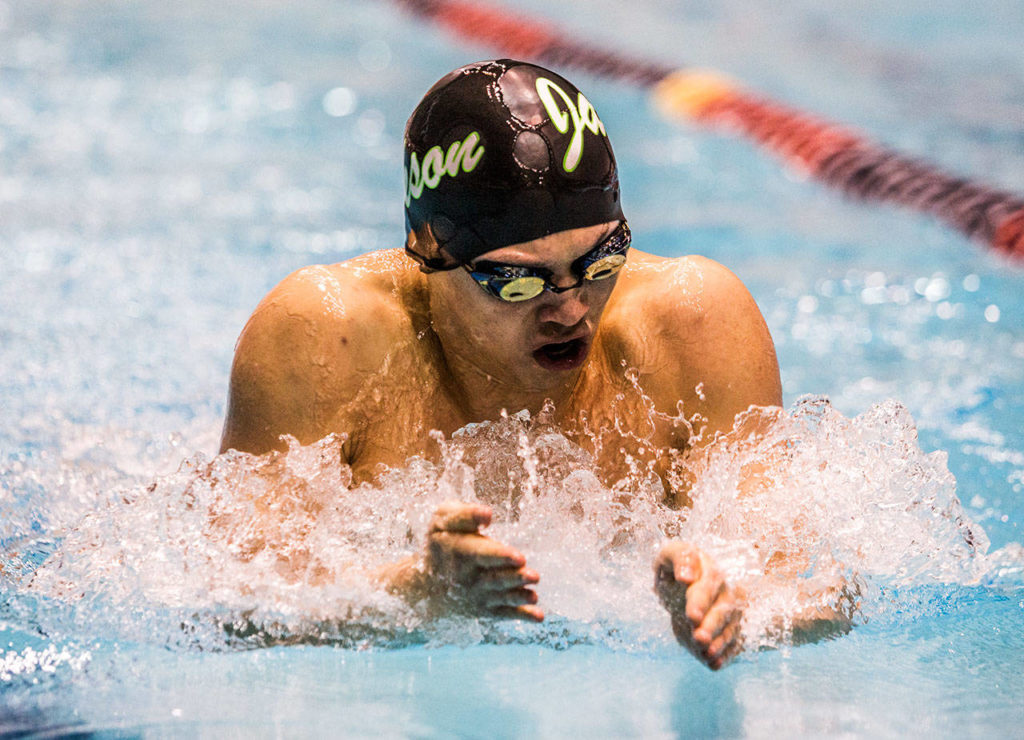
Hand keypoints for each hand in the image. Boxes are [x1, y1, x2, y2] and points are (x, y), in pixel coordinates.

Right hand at [423, 501, 543, 621]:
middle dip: (514, 577)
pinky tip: (539, 616)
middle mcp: (469, 577)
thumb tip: (487, 514)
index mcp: (459, 552)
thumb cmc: (441, 544)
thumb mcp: (442, 522)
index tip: (519, 557)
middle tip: (533, 575)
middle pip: (494, 577)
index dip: (499, 555)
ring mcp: (479, 595)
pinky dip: (522, 615)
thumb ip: (464, 514)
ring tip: (534, 595)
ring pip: (501, 596)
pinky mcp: (487, 609)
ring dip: (520, 596)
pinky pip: (505, 614)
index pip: (479, 553)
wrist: (424, 588)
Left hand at [654, 541, 743, 669]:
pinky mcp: (728, 630)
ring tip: (706, 654)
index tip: (692, 616)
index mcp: (710, 570)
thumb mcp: (670, 555)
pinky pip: (732, 643)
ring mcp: (730, 613)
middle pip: (723, 610)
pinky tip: (714, 664)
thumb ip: (679, 558)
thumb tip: (687, 577)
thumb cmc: (675, 566)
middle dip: (712, 626)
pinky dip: (725, 655)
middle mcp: (725, 592)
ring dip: (719, 643)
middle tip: (699, 639)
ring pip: (729, 628)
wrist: (682, 582)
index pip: (709, 585)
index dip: (702, 601)